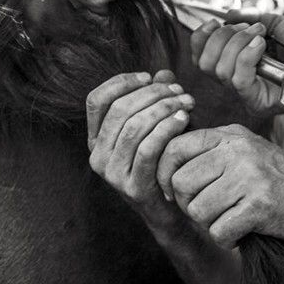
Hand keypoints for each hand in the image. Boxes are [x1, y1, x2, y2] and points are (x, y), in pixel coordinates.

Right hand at [87, 70, 194, 218]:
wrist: (171, 210)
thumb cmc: (164, 161)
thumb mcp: (159, 126)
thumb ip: (158, 99)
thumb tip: (164, 72)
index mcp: (97, 138)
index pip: (96, 100)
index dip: (121, 82)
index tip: (149, 77)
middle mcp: (98, 156)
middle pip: (120, 110)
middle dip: (153, 94)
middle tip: (179, 90)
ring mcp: (112, 174)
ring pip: (134, 127)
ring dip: (163, 108)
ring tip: (186, 102)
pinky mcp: (132, 187)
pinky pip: (147, 149)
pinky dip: (167, 129)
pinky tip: (184, 119)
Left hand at [156, 124, 283, 247]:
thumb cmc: (275, 178)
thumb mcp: (244, 151)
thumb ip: (210, 151)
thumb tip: (162, 162)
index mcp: (230, 136)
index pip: (175, 149)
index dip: (164, 174)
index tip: (172, 191)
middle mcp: (238, 152)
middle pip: (181, 183)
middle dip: (189, 204)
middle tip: (210, 210)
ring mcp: (249, 177)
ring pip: (198, 210)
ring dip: (210, 223)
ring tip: (230, 219)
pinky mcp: (259, 206)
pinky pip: (219, 231)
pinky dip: (227, 238)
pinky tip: (242, 231)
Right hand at [190, 12, 283, 114]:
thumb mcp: (275, 25)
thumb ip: (251, 18)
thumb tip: (228, 15)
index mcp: (234, 66)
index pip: (200, 58)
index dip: (201, 38)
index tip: (215, 22)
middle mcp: (235, 82)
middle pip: (206, 64)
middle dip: (223, 38)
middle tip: (250, 30)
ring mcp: (245, 95)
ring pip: (220, 70)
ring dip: (239, 43)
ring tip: (261, 36)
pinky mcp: (256, 102)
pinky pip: (238, 79)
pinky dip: (247, 55)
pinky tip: (262, 45)